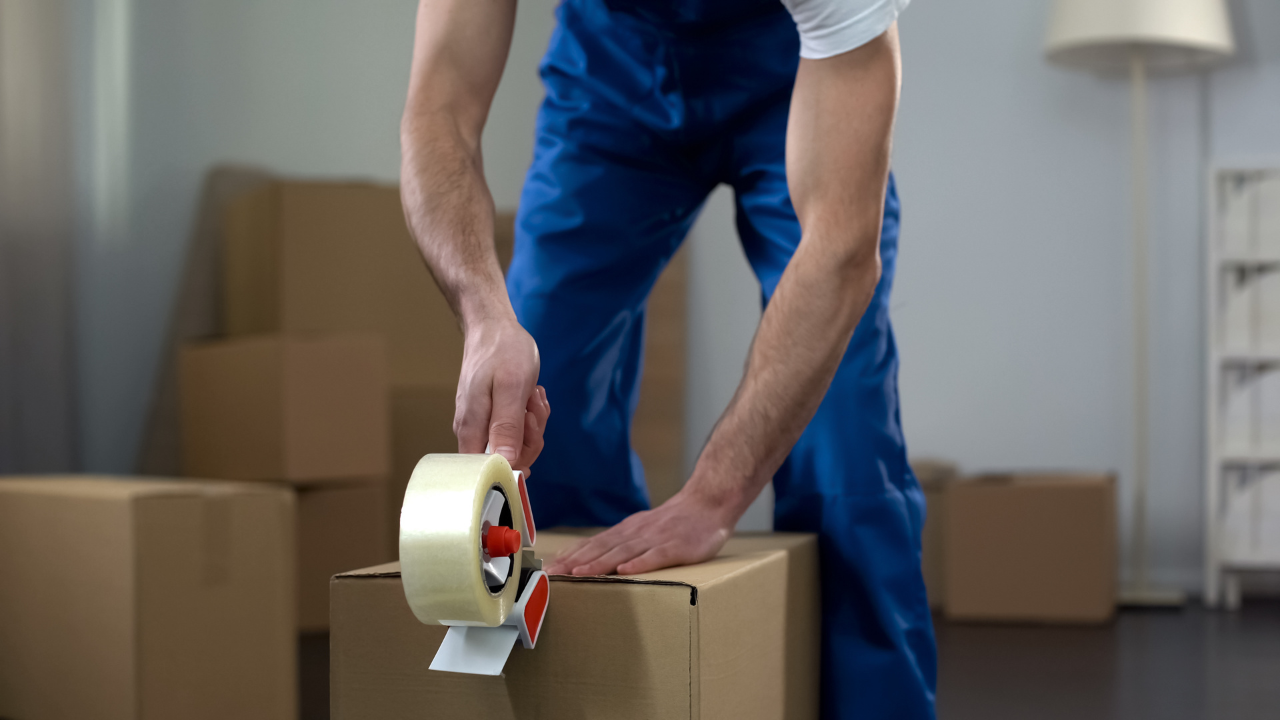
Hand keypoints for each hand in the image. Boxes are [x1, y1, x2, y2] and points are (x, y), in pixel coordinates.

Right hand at [454, 318, 547, 471]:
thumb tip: (505, 462)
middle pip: (508, 460)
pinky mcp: (491, 417)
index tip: (528, 426)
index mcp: (472, 430)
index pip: (493, 470)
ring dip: (533, 423)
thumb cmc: (502, 350)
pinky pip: (516, 430)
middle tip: (532, 406)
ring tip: (531, 395)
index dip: (518, 460)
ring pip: (516, 445)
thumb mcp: (512, 387)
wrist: (492, 326)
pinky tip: (530, 396)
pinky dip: (529, 415)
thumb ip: (507, 426)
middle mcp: (472, 433)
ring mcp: (481, 425)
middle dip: (531, 436)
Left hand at [544, 486, 737, 575]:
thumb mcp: (643, 529)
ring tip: (578, 574)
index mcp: (626, 532)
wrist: (707, 502)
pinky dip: (640, 563)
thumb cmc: (674, 523)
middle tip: (552, 576)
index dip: (569, 556)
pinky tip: (626, 572)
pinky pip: (656, 556)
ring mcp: (655, 539)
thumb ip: (621, 543)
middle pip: (600, 548)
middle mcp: (635, 533)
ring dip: (599, 563)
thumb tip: (592, 558)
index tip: (548, 570)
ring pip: (622, 552)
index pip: (592, 544)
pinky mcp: (676, 546)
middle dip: (574, 562)